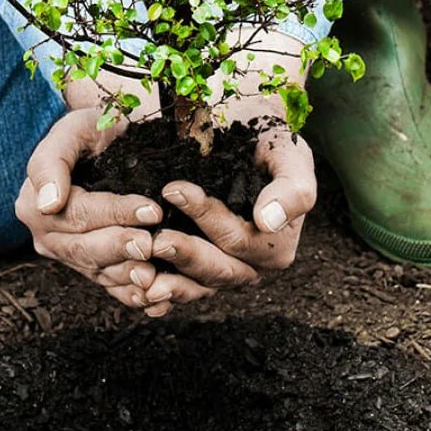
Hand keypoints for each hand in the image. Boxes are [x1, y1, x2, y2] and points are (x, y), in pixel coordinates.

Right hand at [18, 107, 162, 309]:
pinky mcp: (94, 268)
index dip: (115, 213)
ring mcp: (72, 257)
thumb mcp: (72, 130)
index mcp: (36, 206)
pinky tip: (155, 301)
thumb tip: (47, 203)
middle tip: (153, 243)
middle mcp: (50, 237)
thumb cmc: (92, 132)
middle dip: (121, 248)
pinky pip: (111, 287)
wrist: (110, 145)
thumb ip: (51, 161)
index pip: (78, 215)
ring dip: (127, 277)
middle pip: (86, 250)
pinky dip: (132, 296)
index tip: (151, 209)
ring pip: (99, 272)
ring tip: (154, 276)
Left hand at [138, 95, 316, 316]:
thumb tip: (269, 221)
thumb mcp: (291, 156)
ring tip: (140, 275)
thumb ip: (292, 189)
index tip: (174, 189)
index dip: (208, 219)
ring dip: (170, 284)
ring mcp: (223, 269)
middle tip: (155, 241)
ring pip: (198, 286)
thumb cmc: (270, 142)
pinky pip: (181, 288)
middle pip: (219, 270)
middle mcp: (251, 264)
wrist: (246, 136)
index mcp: (277, 245)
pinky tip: (138, 293)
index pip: (240, 240)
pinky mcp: (198, 268)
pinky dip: (162, 294)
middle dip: (186, 255)